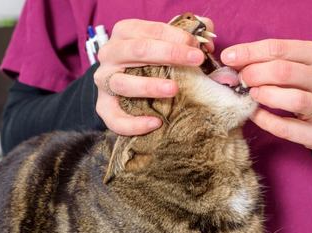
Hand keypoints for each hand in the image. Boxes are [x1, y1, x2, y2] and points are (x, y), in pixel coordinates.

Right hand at [93, 18, 213, 135]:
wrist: (127, 82)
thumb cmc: (154, 59)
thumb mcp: (168, 42)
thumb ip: (189, 37)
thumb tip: (208, 42)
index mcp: (125, 32)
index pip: (150, 30)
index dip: (176, 37)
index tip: (197, 47)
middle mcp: (110, 53)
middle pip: (137, 50)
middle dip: (170, 54)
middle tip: (196, 60)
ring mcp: (104, 80)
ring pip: (123, 83)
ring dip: (149, 86)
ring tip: (174, 90)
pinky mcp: (103, 106)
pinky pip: (114, 117)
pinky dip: (133, 123)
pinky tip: (156, 122)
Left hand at [221, 39, 311, 150]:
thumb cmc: (307, 86)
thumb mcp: (296, 66)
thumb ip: (269, 60)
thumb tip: (232, 59)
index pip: (279, 48)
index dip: (250, 52)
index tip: (228, 58)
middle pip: (284, 72)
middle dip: (254, 74)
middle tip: (241, 80)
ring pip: (293, 99)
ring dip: (264, 95)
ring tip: (251, 94)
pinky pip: (287, 128)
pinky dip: (266, 120)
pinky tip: (255, 114)